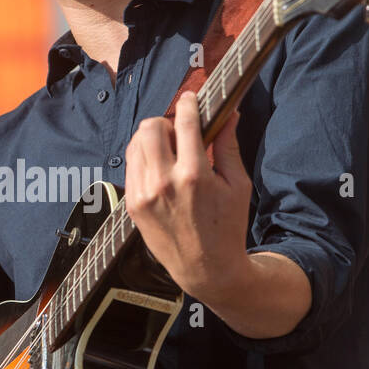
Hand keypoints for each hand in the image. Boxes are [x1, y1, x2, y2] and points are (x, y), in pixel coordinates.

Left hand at [124, 91, 250, 305]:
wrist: (206, 269)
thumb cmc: (227, 228)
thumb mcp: (237, 185)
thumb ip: (228, 146)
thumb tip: (229, 114)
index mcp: (195, 175)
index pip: (184, 121)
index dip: (188, 103)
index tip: (191, 98)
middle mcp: (164, 182)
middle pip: (150, 126)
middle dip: (166, 121)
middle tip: (179, 132)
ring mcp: (144, 194)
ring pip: (136, 143)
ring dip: (152, 138)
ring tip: (169, 150)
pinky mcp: (133, 205)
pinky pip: (130, 165)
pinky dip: (143, 158)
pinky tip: (160, 167)